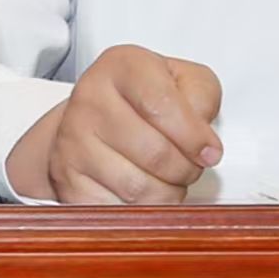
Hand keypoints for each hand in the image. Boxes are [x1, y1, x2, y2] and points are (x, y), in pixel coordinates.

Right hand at [9, 44, 222, 203]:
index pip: (162, 105)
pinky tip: (144, 192)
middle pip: (155, 152)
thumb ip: (203, 98)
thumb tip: (205, 144)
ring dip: (167, 193)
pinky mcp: (67, 180)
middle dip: (186, 169)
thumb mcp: (183, 80)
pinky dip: (140, 212)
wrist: (92, 119)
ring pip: (138, 188)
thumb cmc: (145, 99)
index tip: (210, 152)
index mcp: (122, 65)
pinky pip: (116, 211)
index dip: (194, 136)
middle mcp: (90, 98)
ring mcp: (73, 141)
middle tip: (191, 166)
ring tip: (169, 179)